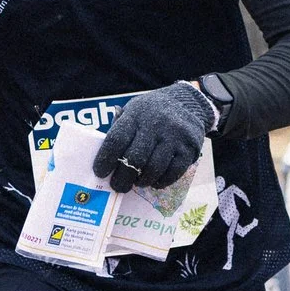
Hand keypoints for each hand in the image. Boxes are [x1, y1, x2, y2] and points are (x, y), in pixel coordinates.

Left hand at [91, 82, 217, 192]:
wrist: (187, 103)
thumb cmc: (151, 113)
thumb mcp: (133, 111)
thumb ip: (118, 130)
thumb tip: (103, 158)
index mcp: (136, 115)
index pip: (116, 139)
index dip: (105, 159)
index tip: (100, 173)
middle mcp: (155, 124)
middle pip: (134, 158)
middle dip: (123, 178)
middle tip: (118, 187)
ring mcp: (174, 136)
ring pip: (154, 169)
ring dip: (142, 181)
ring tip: (137, 182)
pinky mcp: (189, 148)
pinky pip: (173, 173)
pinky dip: (161, 182)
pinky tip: (155, 181)